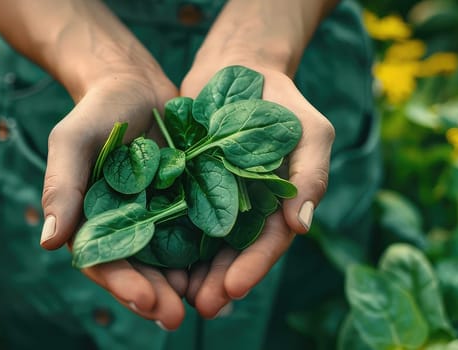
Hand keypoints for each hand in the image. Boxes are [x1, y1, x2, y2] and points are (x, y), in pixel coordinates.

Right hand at [39, 70, 190, 329]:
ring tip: (210, 304)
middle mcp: (127, 229)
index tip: (145, 299)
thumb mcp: (73, 142)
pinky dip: (213, 255)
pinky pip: (202, 235)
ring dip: (189, 286)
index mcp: (93, 223)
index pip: (104, 263)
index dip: (123, 284)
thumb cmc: (96, 112)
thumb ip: (62, 187)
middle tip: (177, 317)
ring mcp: (160, 219)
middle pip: (142, 272)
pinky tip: (230, 270)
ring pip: (174, 263)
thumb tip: (48, 241)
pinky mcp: (190, 204)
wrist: (135, 85)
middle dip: (158, 297)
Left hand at [180, 62, 335, 317]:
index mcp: (277, 206)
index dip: (252, 268)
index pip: (267, 244)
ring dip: (189, 272)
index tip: (232, 288)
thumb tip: (300, 226)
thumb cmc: (283, 100)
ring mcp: (212, 199)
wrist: (238, 67)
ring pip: (199, 244)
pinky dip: (163, 237)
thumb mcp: (310, 132)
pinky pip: (171, 214)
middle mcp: (244, 210)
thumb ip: (310, 175)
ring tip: (172, 296)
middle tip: (200, 306)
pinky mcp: (182, 184)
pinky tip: (147, 257)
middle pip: (230, 254)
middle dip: (216, 282)